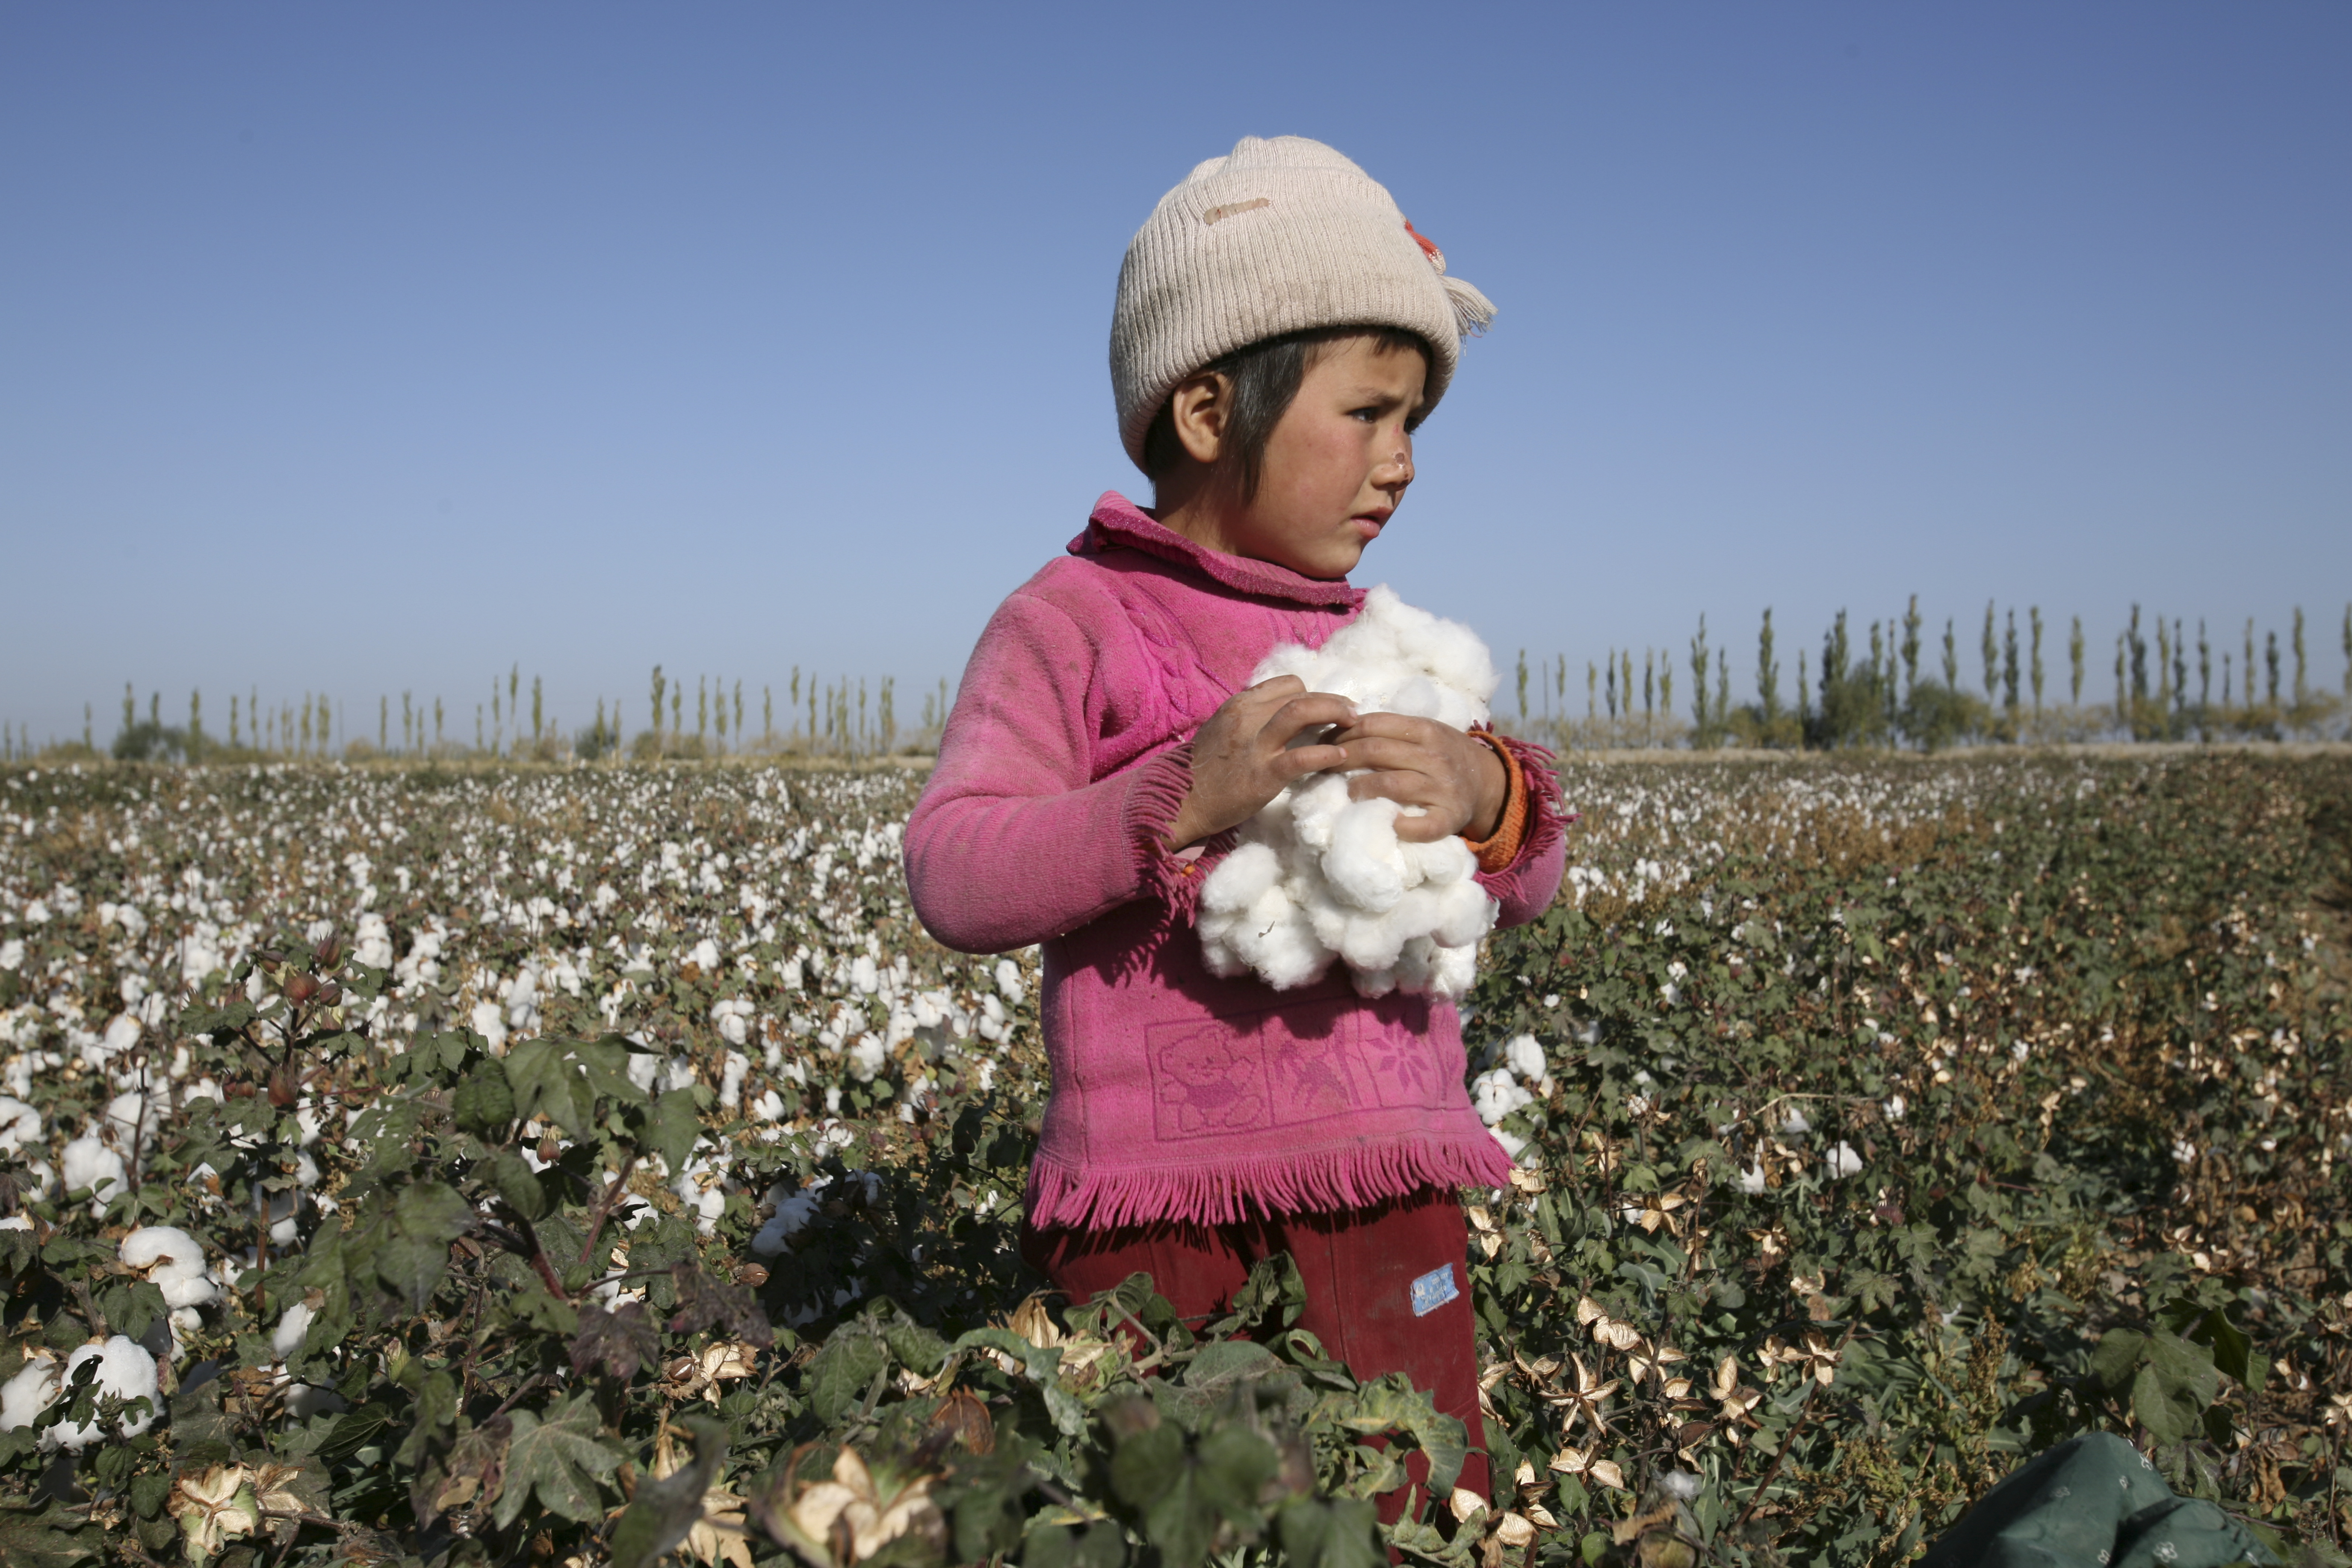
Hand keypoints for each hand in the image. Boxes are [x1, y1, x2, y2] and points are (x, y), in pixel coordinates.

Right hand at [1165, 677, 1356, 849]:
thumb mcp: (1225, 729)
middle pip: (1300, 694)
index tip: (1327, 707)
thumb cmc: (1208, 767)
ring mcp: (1255, 745)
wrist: (1184, 800)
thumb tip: (1286, 712)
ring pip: (1301, 712)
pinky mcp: (1263, 774)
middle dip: (1333, 700)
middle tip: (1352, 713)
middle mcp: (1247, 717)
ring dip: (1334, 712)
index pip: (1288, 683)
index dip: (1312, 693)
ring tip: (1354, 724)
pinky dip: (1326, 754)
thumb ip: (1254, 716)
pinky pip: (1301, 757)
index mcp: (1240, 704)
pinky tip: (1340, 758)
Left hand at [1328, 716, 1507, 843]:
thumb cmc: (1444, 753)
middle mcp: (1435, 756)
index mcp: (1426, 730)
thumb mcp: (1425, 731)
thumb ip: (1391, 729)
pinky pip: (1421, 826)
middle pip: (1376, 752)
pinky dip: (1400, 826)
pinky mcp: (1449, 818)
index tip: (1323, 742)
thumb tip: (1341, 728)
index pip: (1373, 725)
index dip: (1342, 733)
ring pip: (1391, 785)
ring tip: (1346, 792)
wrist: (1488, 782)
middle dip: (1341, 758)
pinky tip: (1384, 822)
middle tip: (1322, 766)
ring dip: (1360, 789)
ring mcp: (1443, 789)